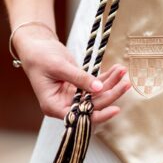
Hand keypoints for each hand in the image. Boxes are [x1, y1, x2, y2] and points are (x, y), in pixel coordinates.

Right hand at [13, 25, 130, 122]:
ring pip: (96, 95)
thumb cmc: (39, 57)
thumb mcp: (58, 66)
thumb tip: (99, 88)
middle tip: (125, 84)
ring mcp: (73, 96)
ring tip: (123, 71)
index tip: (115, 109)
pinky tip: (117, 70)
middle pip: (92, 106)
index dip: (97, 115)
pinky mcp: (79, 86)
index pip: (78, 117)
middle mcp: (64, 104)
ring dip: (111, 84)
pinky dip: (106, 77)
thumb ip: (79, 78)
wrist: (36, 46)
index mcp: (53, 106)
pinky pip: (95, 84)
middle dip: (110, 95)